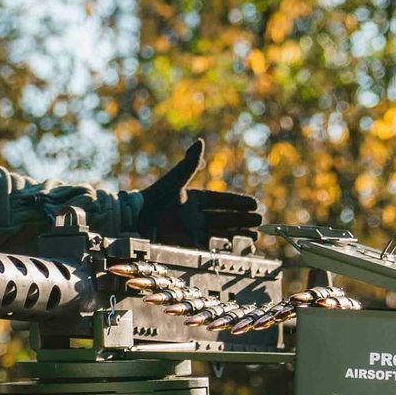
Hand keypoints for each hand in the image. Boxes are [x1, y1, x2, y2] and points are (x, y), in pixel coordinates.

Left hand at [135, 140, 262, 247]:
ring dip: (238, 236)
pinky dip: (225, 250)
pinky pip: (211, 248)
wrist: (135, 221)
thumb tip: (200, 141)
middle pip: (224, 219)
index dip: (237, 203)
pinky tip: (238, 253)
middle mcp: (195, 216)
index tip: (254, 204)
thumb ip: (189, 164)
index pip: (220, 201)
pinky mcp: (188, 246)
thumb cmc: (153, 198)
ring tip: (256, 238)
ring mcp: (192, 231)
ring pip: (221, 234)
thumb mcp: (175, 180)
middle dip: (243, 221)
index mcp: (193, 199)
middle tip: (260, 221)